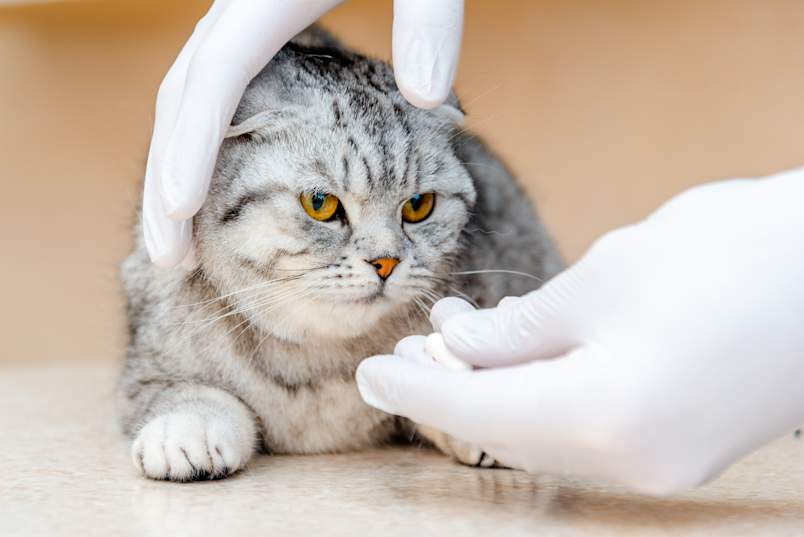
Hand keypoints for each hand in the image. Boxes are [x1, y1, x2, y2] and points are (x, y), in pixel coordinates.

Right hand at [143, 0, 464, 266]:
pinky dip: (203, 149)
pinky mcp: (256, 39)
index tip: (180, 213)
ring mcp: (245, 25)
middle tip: (170, 260)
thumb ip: (429, 19)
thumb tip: (430, 98)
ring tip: (184, 247)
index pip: (220, 73)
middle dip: (169, 179)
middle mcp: (244, 11)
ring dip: (177, 173)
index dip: (193, 143)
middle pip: (184, 96)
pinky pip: (214, 98)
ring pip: (190, 101)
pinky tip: (214, 190)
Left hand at [357, 167, 803, 493]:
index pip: (478, 412)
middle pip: (508, 430)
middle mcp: (631, 460)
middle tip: (406, 350)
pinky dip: (542, 393)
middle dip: (452, 388)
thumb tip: (461, 349)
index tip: (369, 374)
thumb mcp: (605, 279)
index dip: (415, 391)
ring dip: (497, 386)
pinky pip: (585, 428)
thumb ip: (521, 329)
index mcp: (605, 416)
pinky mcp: (678, 446)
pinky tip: (520, 350)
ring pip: (545, 431)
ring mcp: (660, 463)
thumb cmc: (730, 257)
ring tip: (457, 335)